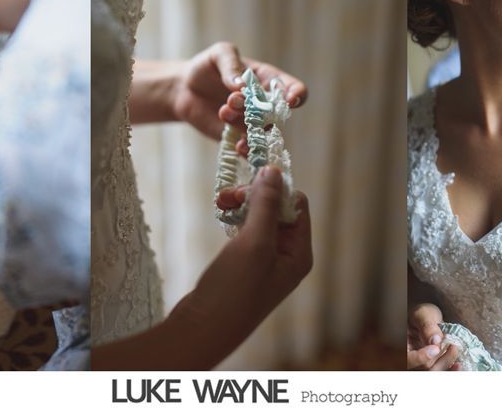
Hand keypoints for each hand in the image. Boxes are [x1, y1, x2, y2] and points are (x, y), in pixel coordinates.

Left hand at [172, 42, 306, 140]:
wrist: (183, 89)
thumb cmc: (206, 67)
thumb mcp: (219, 54)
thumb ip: (231, 64)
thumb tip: (240, 85)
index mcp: (267, 80)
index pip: (292, 88)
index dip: (296, 94)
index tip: (289, 100)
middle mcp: (264, 103)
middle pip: (277, 114)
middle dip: (260, 110)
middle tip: (233, 100)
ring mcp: (252, 122)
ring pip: (262, 131)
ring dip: (247, 126)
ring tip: (223, 112)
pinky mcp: (237, 136)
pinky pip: (250, 148)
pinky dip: (248, 150)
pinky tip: (238, 145)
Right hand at [174, 167, 312, 345]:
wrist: (202, 330)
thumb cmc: (233, 290)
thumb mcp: (254, 243)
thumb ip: (266, 205)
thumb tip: (274, 171)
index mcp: (299, 254)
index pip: (297, 205)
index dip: (275, 189)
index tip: (248, 182)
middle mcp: (287, 257)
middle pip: (278, 209)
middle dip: (254, 196)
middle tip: (226, 196)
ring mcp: (266, 263)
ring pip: (259, 218)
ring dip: (241, 205)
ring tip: (220, 203)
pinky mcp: (245, 266)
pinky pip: (246, 231)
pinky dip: (234, 219)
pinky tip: (221, 216)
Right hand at [408, 303, 458, 369]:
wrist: (428, 319)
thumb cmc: (422, 314)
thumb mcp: (422, 314)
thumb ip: (427, 326)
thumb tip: (436, 341)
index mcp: (403, 346)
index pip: (408, 359)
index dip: (421, 358)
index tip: (436, 348)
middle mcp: (411, 359)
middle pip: (423, 368)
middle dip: (440, 359)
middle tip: (452, 346)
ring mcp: (422, 364)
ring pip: (434, 371)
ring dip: (447, 364)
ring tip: (455, 349)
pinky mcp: (434, 365)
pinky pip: (441, 371)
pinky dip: (451, 370)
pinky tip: (458, 365)